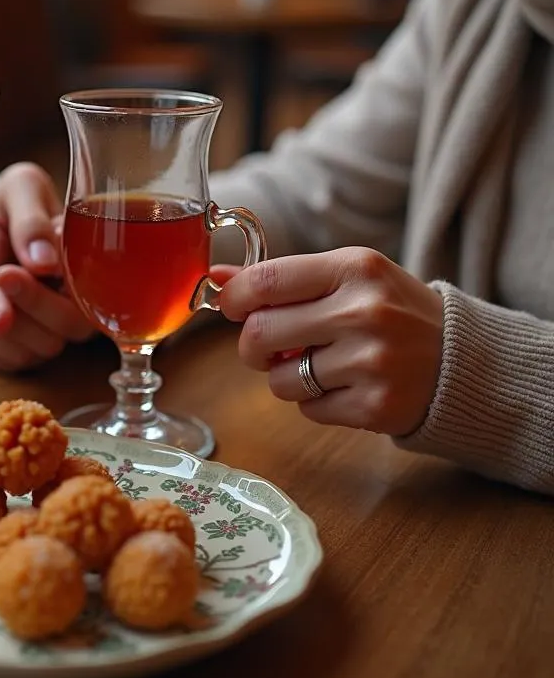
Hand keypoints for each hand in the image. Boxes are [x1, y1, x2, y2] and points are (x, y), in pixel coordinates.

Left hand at [0, 162, 92, 371]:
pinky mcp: (17, 350)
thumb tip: (45, 263)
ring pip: (23, 353)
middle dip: (18, 312)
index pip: (80, 308)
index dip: (42, 298)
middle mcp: (75, 310)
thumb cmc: (13, 199)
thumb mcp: (22, 188)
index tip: (7, 274)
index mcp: (87, 272)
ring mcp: (48, 334)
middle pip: (55, 339)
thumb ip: (33, 220)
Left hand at [219, 248, 442, 436]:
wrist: (463, 360)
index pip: (267, 280)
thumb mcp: (346, 278)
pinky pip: (307, 409)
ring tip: (315, 365)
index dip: (235, 297)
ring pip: (278, 379)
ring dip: (283, 376)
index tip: (233, 307)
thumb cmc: (390, 310)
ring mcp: (371, 362)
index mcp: (354, 268)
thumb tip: (215, 275)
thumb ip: (282, 278)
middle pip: (261, 333)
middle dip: (252, 345)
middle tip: (267, 345)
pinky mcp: (375, 407)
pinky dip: (314, 401)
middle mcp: (364, 312)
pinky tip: (344, 386)